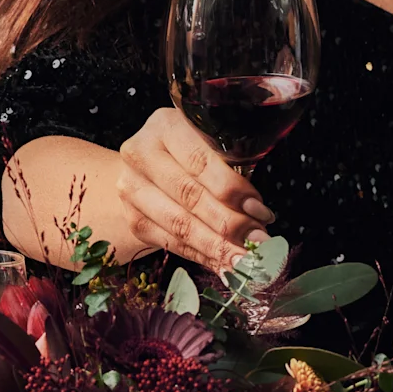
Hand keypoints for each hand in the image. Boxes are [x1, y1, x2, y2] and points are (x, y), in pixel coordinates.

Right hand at [116, 108, 275, 272]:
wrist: (150, 167)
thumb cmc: (195, 152)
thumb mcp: (213, 145)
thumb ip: (234, 168)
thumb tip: (260, 214)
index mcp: (165, 126)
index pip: (200, 161)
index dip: (233, 190)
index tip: (261, 212)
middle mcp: (140, 154)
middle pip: (189, 196)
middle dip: (230, 224)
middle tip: (259, 241)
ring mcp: (131, 189)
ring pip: (179, 225)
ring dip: (218, 246)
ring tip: (246, 259)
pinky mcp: (134, 219)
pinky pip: (172, 243)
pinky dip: (203, 256)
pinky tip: (226, 265)